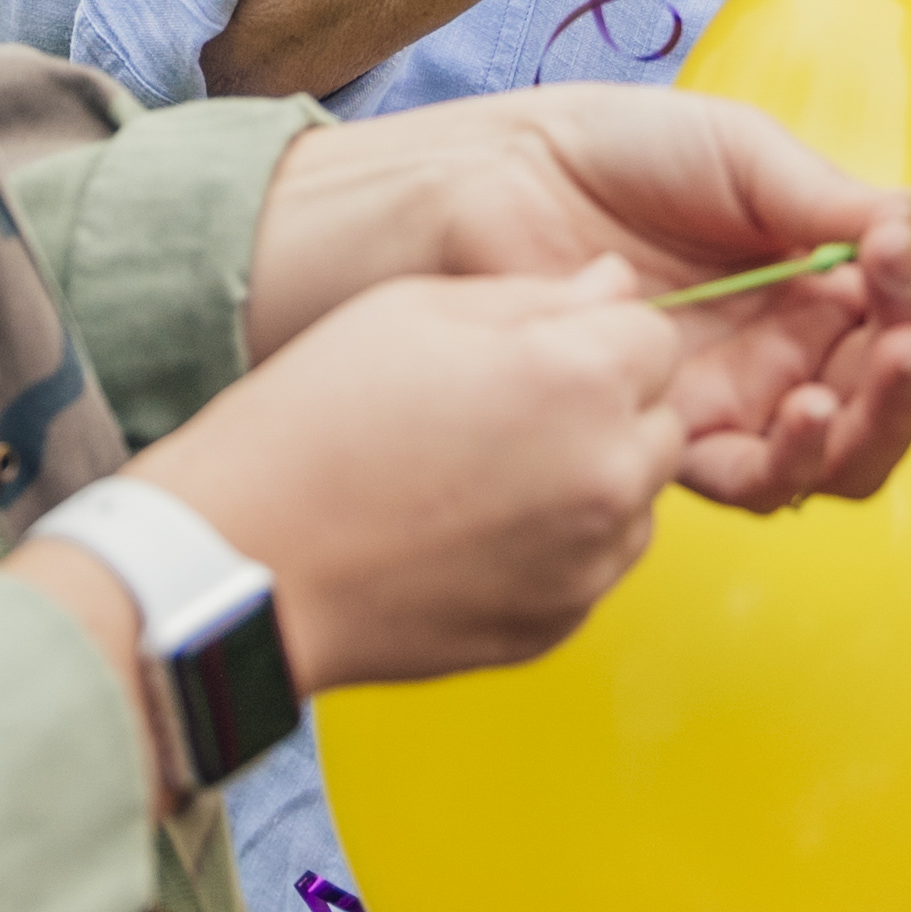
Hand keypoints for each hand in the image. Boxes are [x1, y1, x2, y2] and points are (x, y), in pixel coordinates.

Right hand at [136, 265, 687, 687]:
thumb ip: (537, 295)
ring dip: (591, 476)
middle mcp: (605, 476)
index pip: (659, 339)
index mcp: (578, 380)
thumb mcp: (417, 310)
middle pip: (661, 420)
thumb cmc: (315, 424)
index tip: (541, 346)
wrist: (249, 561)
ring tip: (483, 470)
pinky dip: (558, 543)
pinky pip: (593, 565)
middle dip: (607, 406)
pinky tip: (473, 524)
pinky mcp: (559, 625)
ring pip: (636, 499)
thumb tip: (613, 286)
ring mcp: (587, 564)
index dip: (599, 334)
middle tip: (506, 406)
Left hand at [248, 91, 910, 510]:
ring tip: (859, 380)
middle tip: (902, 337)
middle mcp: (794, 342)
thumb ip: (834, 202)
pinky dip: (798, 459)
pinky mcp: (682, 438)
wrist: (497, 185)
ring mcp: (742, 396)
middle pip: (897, 396)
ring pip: (847, 453)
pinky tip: (799, 412)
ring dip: (875, 425)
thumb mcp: (745, 152)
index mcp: (822, 269)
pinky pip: (763, 480)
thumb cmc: (614, 152)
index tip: (903, 253)